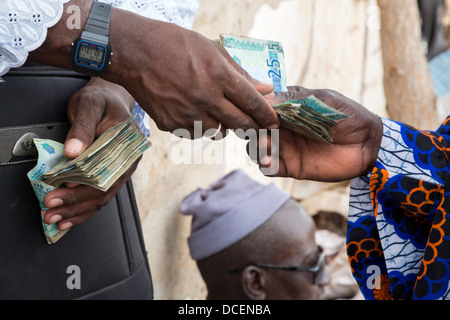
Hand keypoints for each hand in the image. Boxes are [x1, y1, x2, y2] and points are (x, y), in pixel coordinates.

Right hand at [29, 2, 278, 138]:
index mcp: (219, 76)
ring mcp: (187, 114)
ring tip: (214, 110)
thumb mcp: (212, 50)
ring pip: (218, 133)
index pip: (253, 104)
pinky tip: (193, 111)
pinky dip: (200, 126)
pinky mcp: (171, 124)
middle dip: (251, 125)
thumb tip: (265, 89)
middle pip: (240, 124)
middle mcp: (205, 98)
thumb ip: (240, 73)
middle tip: (252, 122)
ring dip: (223, 125)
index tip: (273, 121)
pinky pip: (195, 133)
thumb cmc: (175, 44)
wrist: (135, 53)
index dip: (267, 115)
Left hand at [42, 78, 139, 229]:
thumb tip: (73, 151)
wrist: (108, 99)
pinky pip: (98, 196)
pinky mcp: (109, 175)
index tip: (63, 187)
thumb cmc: (101, 101)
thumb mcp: (89, 106)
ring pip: (101, 198)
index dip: (87, 182)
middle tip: (52, 208)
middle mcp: (126, 161)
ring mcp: (119, 170)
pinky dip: (82, 209)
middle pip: (104, 189)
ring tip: (55, 218)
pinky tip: (68, 217)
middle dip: (76, 202)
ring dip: (77, 211)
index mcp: (127, 145)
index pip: (107, 170)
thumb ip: (82, 127)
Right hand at [253, 86, 382, 181]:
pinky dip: (263, 164)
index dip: (252, 107)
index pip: (260, 106)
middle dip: (249, 127)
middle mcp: (281, 127)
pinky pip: (268, 167)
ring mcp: (285, 147)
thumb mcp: (321, 101)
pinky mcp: (290, 166)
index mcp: (286, 107)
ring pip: (255, 147)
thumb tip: (264, 98)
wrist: (367, 145)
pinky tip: (270, 160)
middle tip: (257, 128)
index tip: (255, 108)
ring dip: (254, 146)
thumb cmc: (346, 116)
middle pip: (252, 127)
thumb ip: (293, 100)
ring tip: (266, 144)